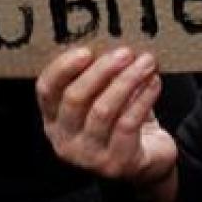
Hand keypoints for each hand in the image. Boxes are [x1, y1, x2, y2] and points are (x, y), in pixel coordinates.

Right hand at [37, 46, 177, 186]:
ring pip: (103, 110)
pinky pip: (128, 124)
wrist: (147, 161)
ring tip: (147, 62)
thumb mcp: (103, 98)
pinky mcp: (116, 163)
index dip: (63, 68)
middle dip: (102, 71)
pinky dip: (143, 99)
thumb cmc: (122, 119)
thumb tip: (113, 38)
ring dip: (127, 81)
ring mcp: (88, 156)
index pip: (46, 90)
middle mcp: (64, 140)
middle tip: (126, 52)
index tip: (87, 50)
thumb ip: (99, 76)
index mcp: (54, 119)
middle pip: (75, 98)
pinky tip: (155, 82)